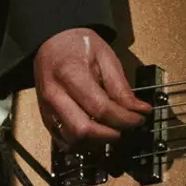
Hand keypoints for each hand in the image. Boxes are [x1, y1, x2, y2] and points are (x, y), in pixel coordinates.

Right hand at [33, 27, 148, 145]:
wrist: (53, 41)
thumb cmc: (78, 45)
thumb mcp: (105, 56)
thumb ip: (120, 86)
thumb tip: (138, 110)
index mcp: (70, 75)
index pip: (100, 108)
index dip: (124, 119)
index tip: (139, 119)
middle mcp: (55, 96)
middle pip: (82, 130)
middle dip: (109, 135)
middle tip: (126, 128)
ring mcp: (47, 109)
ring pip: (72, 141)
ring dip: (97, 142)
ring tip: (113, 130)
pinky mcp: (46, 118)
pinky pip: (63, 142)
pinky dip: (83, 144)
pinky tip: (97, 134)